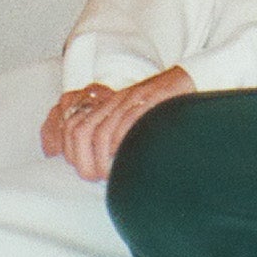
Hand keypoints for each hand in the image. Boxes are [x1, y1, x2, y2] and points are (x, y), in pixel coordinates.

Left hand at [40, 67, 195, 180]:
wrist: (186, 79)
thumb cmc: (160, 107)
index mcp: (104, 106)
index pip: (70, 128)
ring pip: (101, 133)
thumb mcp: (130, 116)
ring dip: (103, 160)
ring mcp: (129, 100)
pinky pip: (128, 123)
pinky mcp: (148, 100)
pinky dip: (123, 144)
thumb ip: (114, 135)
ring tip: (112, 174)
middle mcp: (112, 103)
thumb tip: (104, 168)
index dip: (72, 154)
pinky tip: (127, 157)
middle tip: (98, 177)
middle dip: (85, 161)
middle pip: (79, 132)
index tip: (87, 171)